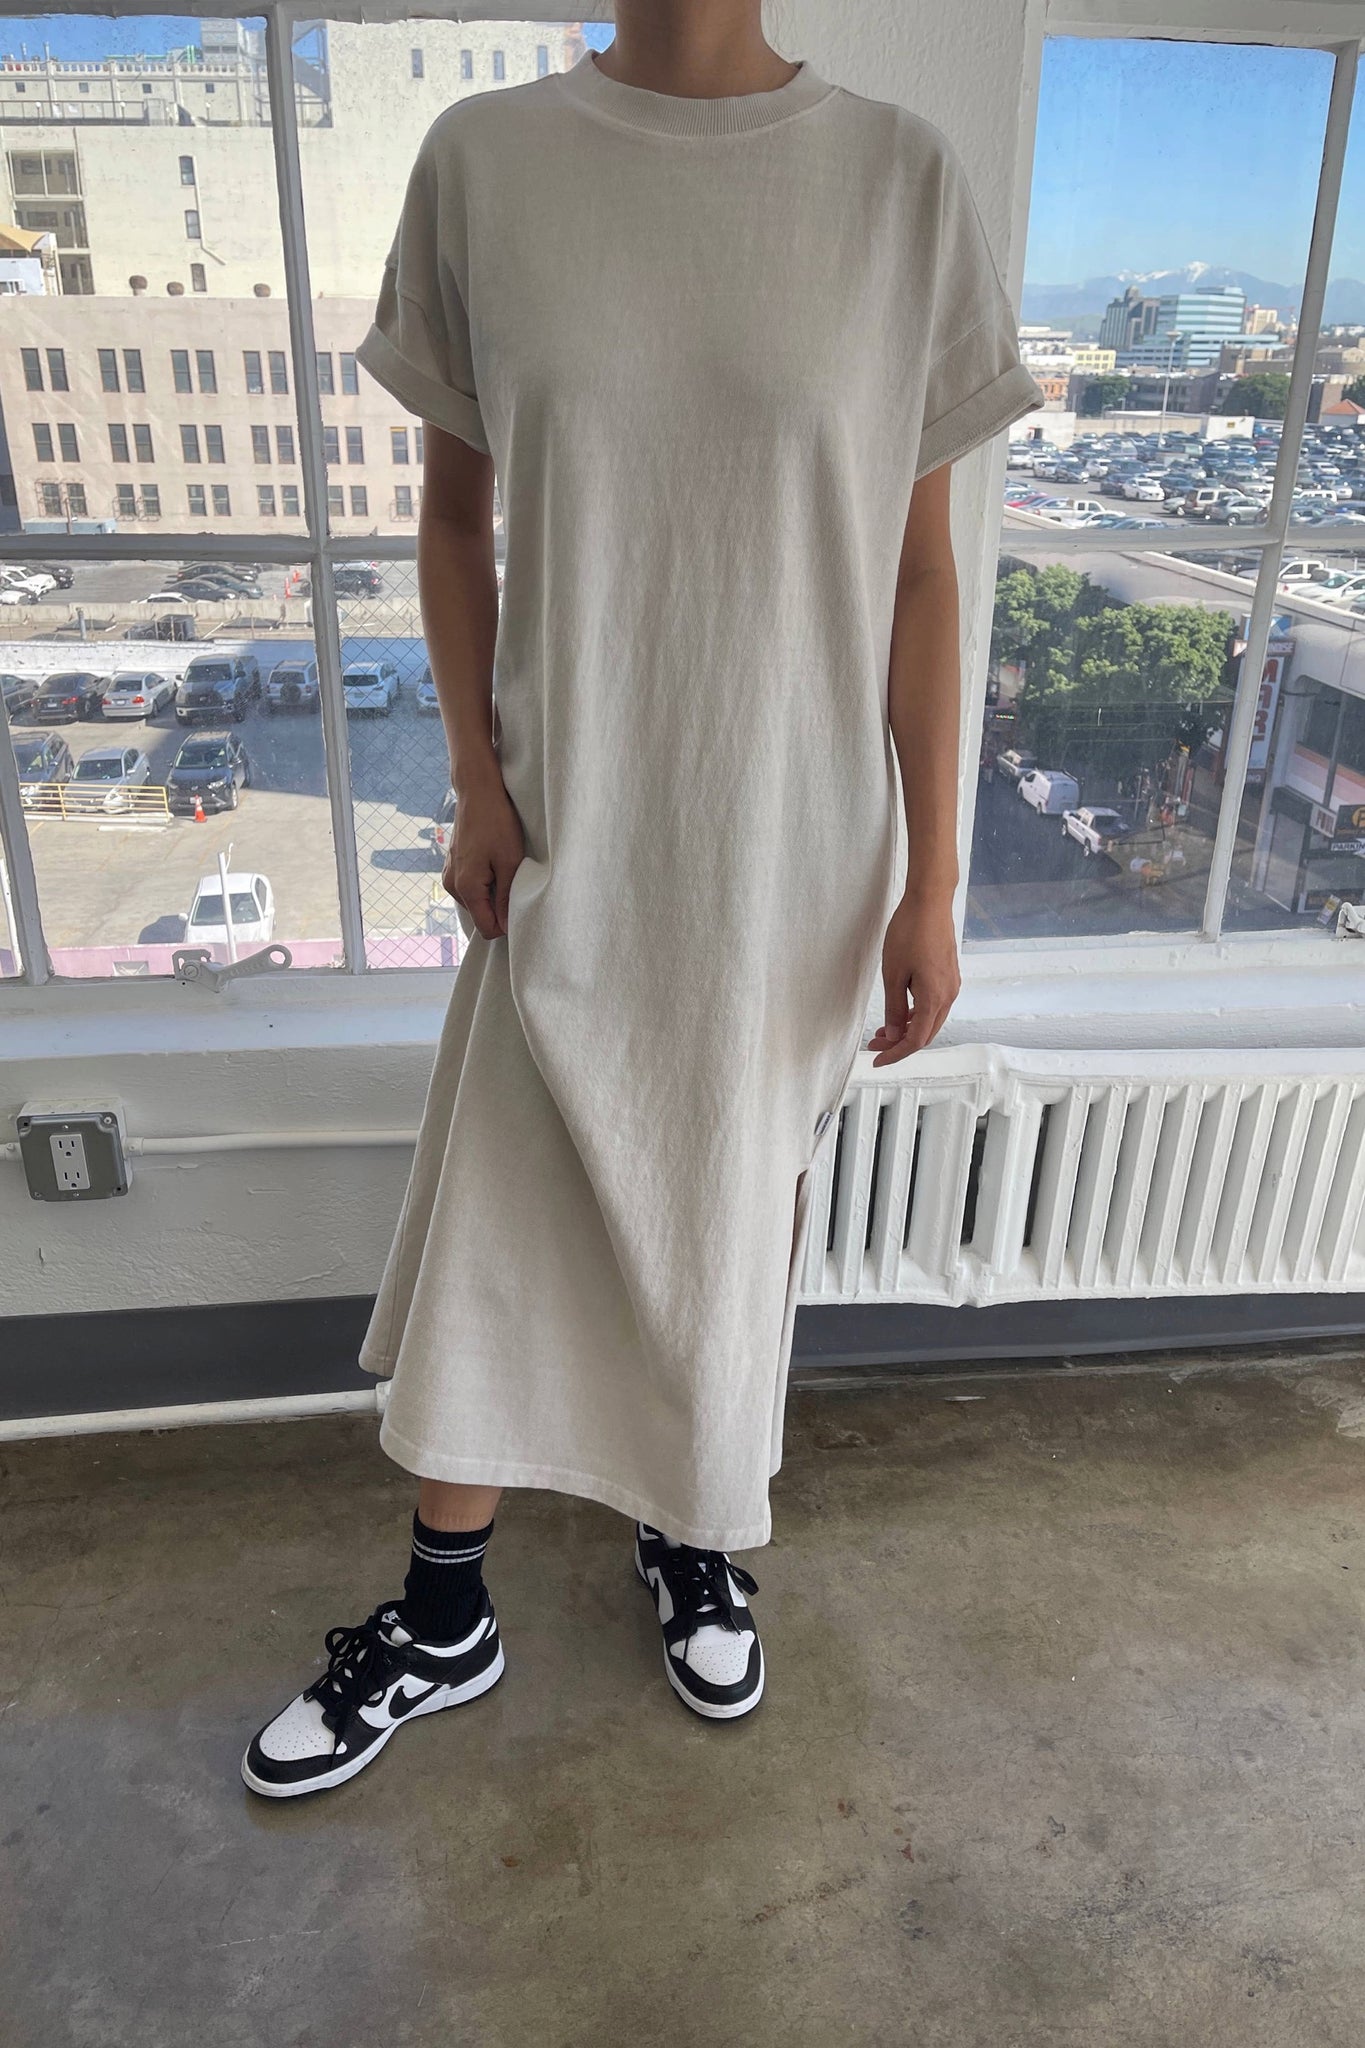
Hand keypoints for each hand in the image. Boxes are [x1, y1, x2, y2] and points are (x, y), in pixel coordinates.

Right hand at [444, 776, 524, 939]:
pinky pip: (470, 888)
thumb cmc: (497, 823)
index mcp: (467, 887)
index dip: (506, 925)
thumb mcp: (510, 862)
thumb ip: (507, 898)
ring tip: (504, 869)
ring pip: (476, 902)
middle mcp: (452, 886)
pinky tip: (493, 863)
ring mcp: (449, 876)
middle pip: (480, 916)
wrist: (478, 792)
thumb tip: (507, 927)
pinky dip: (484, 884)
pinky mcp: (451, 867)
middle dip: (499, 908)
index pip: (486, 928)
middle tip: (515, 882)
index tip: (521, 907)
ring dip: (492, 894)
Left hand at [868, 888, 960, 1064]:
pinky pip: (934, 1006)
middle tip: (874, 1044)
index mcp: (935, 999)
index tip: (876, 1059)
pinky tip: (899, 1012)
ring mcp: (951, 985)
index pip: (916, 1040)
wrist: (930, 901)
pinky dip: (916, 1015)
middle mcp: (948, 996)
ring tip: (883, 1030)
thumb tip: (894, 1035)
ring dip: (908, 1029)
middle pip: (925, 1034)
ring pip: (930, 1020)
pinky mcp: (949, 976)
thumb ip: (894, 1009)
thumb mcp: (893, 974)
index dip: (896, 1053)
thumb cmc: (910, 933)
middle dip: (900, 1044)